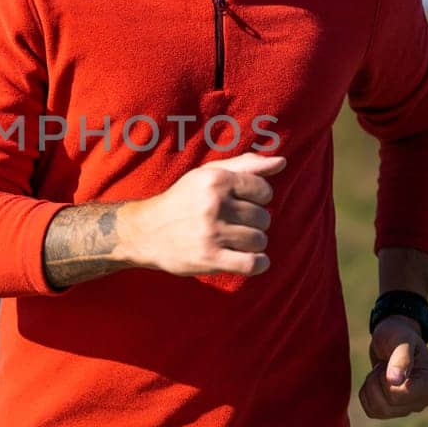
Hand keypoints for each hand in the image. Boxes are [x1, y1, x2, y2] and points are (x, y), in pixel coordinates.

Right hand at [120, 153, 285, 277]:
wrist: (145, 232)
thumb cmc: (183, 201)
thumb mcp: (208, 175)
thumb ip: (246, 165)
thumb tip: (282, 162)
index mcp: (216, 179)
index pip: (263, 190)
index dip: (258, 199)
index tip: (243, 204)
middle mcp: (214, 203)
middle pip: (263, 217)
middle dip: (254, 223)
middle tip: (234, 225)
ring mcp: (211, 232)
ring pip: (259, 240)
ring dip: (252, 244)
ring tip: (235, 241)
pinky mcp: (209, 258)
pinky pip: (252, 264)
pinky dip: (258, 264)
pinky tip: (250, 260)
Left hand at [358, 315, 427, 418]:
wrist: (392, 339)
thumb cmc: (399, 335)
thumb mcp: (400, 340)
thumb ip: (401, 359)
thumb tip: (395, 381)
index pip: (398, 396)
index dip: (384, 379)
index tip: (389, 362)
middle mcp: (426, 400)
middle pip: (388, 406)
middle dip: (376, 382)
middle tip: (384, 365)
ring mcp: (412, 407)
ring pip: (380, 411)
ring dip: (371, 388)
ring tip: (381, 371)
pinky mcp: (397, 410)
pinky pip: (373, 412)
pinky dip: (367, 396)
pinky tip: (375, 381)